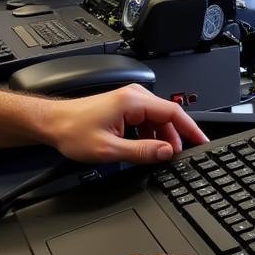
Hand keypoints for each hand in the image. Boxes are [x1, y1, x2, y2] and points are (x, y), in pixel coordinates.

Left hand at [45, 84, 208, 165]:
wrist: (53, 123)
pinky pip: (147, 120)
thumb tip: (166, 152)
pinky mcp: (125, 107)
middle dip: (176, 137)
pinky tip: (147, 149)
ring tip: (162, 157)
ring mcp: (130, 100)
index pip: (173, 112)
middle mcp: (134, 96)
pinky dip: (151, 135)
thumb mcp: (110, 149)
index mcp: (134, 101)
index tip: (201, 141)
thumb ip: (142, 152)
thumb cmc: (74, 131)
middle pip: (167, 115)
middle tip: (180, 158)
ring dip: (162, 138)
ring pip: (157, 119)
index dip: (190, 128)